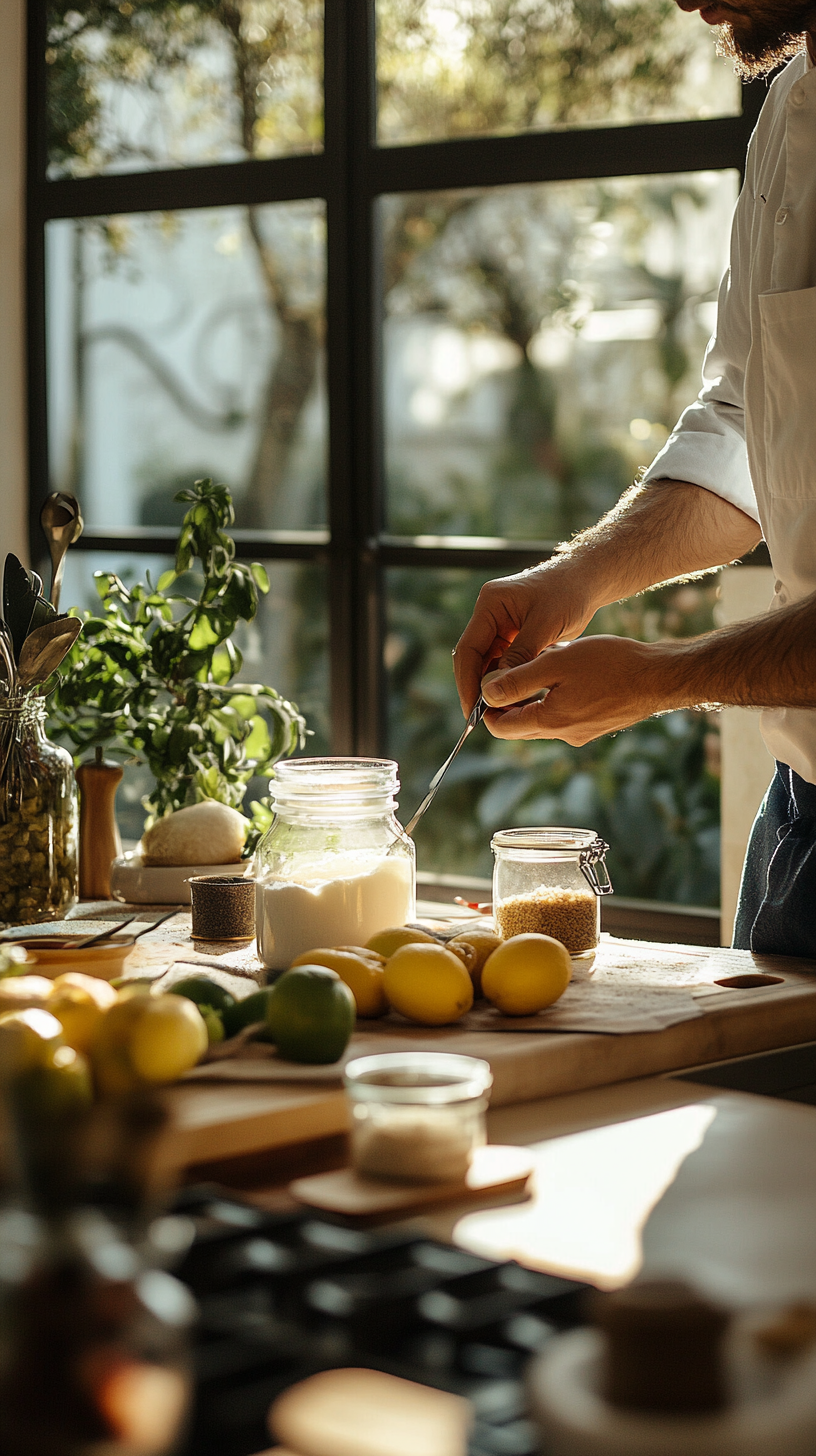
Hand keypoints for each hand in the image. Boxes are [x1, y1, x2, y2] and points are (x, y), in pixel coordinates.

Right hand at [453, 559, 597, 715]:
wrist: (586, 580)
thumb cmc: (568, 593)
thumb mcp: (546, 624)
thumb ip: (520, 654)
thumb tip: (496, 686)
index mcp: (490, 604)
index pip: (468, 649)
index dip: (467, 682)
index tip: (473, 710)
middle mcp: (489, 614)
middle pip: (474, 659)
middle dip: (477, 688)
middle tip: (482, 719)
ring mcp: (500, 625)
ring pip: (488, 664)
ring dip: (493, 687)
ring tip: (500, 714)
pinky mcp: (513, 635)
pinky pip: (504, 663)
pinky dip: (509, 681)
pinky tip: (515, 700)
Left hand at [480, 635, 682, 743]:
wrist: (660, 676)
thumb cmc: (611, 664)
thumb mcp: (557, 663)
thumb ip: (518, 680)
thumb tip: (486, 693)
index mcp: (550, 722)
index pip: (502, 727)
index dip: (488, 707)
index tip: (487, 683)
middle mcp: (564, 735)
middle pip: (521, 725)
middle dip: (510, 700)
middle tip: (509, 669)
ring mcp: (582, 733)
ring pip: (543, 718)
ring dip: (534, 695)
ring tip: (542, 663)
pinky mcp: (596, 726)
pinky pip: (564, 714)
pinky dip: (556, 696)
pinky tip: (568, 671)